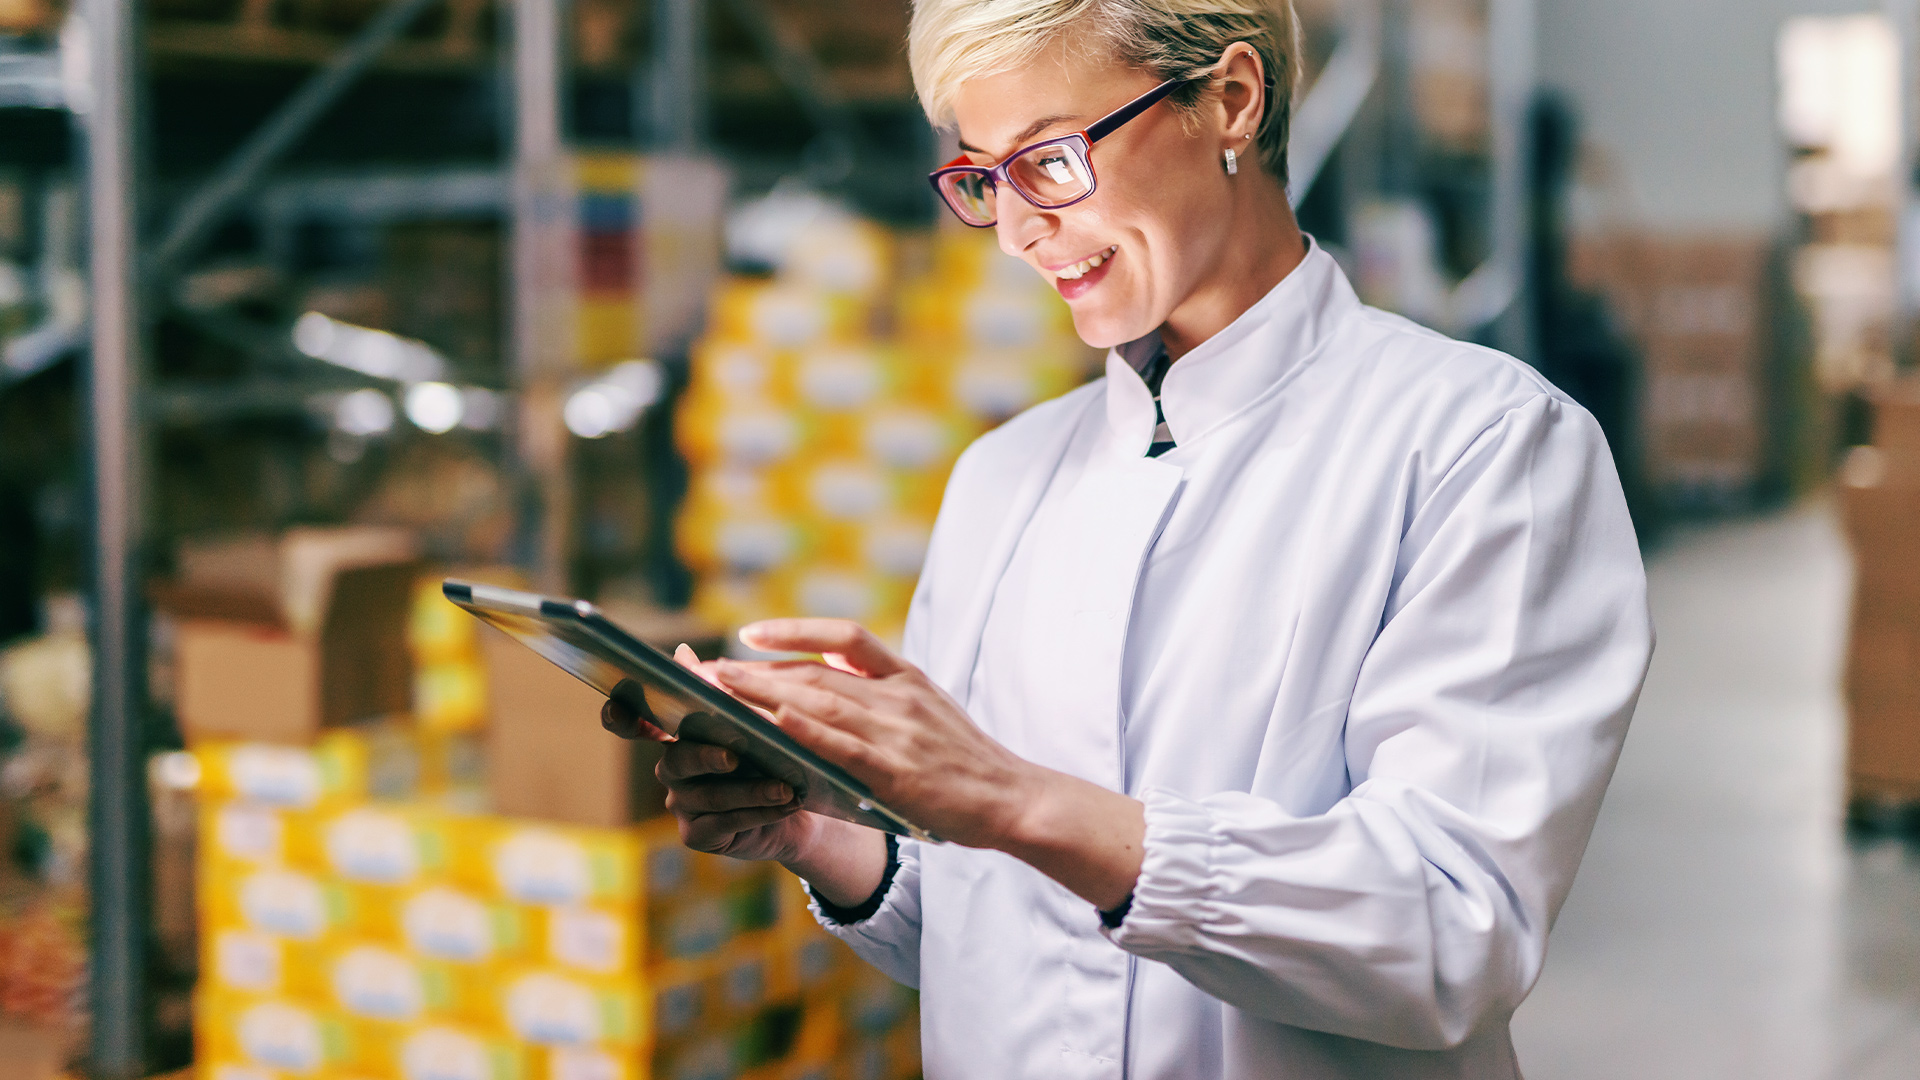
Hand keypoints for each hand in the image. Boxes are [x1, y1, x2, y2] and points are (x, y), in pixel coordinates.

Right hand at [602, 644, 813, 861]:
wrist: (799, 804)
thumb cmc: (771, 756)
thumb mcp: (753, 721)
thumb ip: (718, 692)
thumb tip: (681, 653)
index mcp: (678, 735)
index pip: (635, 723)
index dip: (621, 717)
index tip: (616, 709)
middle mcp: (672, 769)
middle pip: (678, 761)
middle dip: (707, 757)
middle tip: (735, 755)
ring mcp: (681, 804)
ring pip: (709, 796)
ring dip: (751, 790)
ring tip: (785, 786)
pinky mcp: (697, 835)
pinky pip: (725, 824)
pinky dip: (758, 814)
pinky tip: (785, 805)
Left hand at [708, 620, 1042, 850]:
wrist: (1013, 798)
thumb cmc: (967, 761)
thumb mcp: (931, 709)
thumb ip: (886, 692)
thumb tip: (833, 681)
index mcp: (906, 678)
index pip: (843, 637)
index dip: (794, 630)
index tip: (750, 634)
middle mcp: (898, 696)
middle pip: (814, 671)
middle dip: (755, 670)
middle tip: (706, 670)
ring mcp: (897, 732)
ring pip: (818, 703)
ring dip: (762, 694)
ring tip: (717, 691)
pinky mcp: (895, 771)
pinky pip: (841, 745)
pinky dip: (804, 730)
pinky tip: (771, 722)